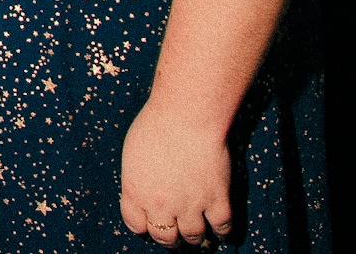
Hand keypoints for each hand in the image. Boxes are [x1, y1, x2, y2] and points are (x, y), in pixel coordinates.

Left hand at [119, 100, 231, 245]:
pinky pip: (222, 226)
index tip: (148, 223)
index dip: (143, 226)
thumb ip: (138, 178)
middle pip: (165, 237)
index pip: (136, 225)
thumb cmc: (156, 125)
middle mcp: (161, 205)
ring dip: (194, 237)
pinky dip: (223, 232)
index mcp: (135, 192)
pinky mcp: (217, 199)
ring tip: (195, 234)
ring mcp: (190, 205)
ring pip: (193, 236)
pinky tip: (221, 232)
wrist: (186, 116)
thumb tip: (145, 190)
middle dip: (169, 238)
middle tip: (174, 235)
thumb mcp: (133, 154)